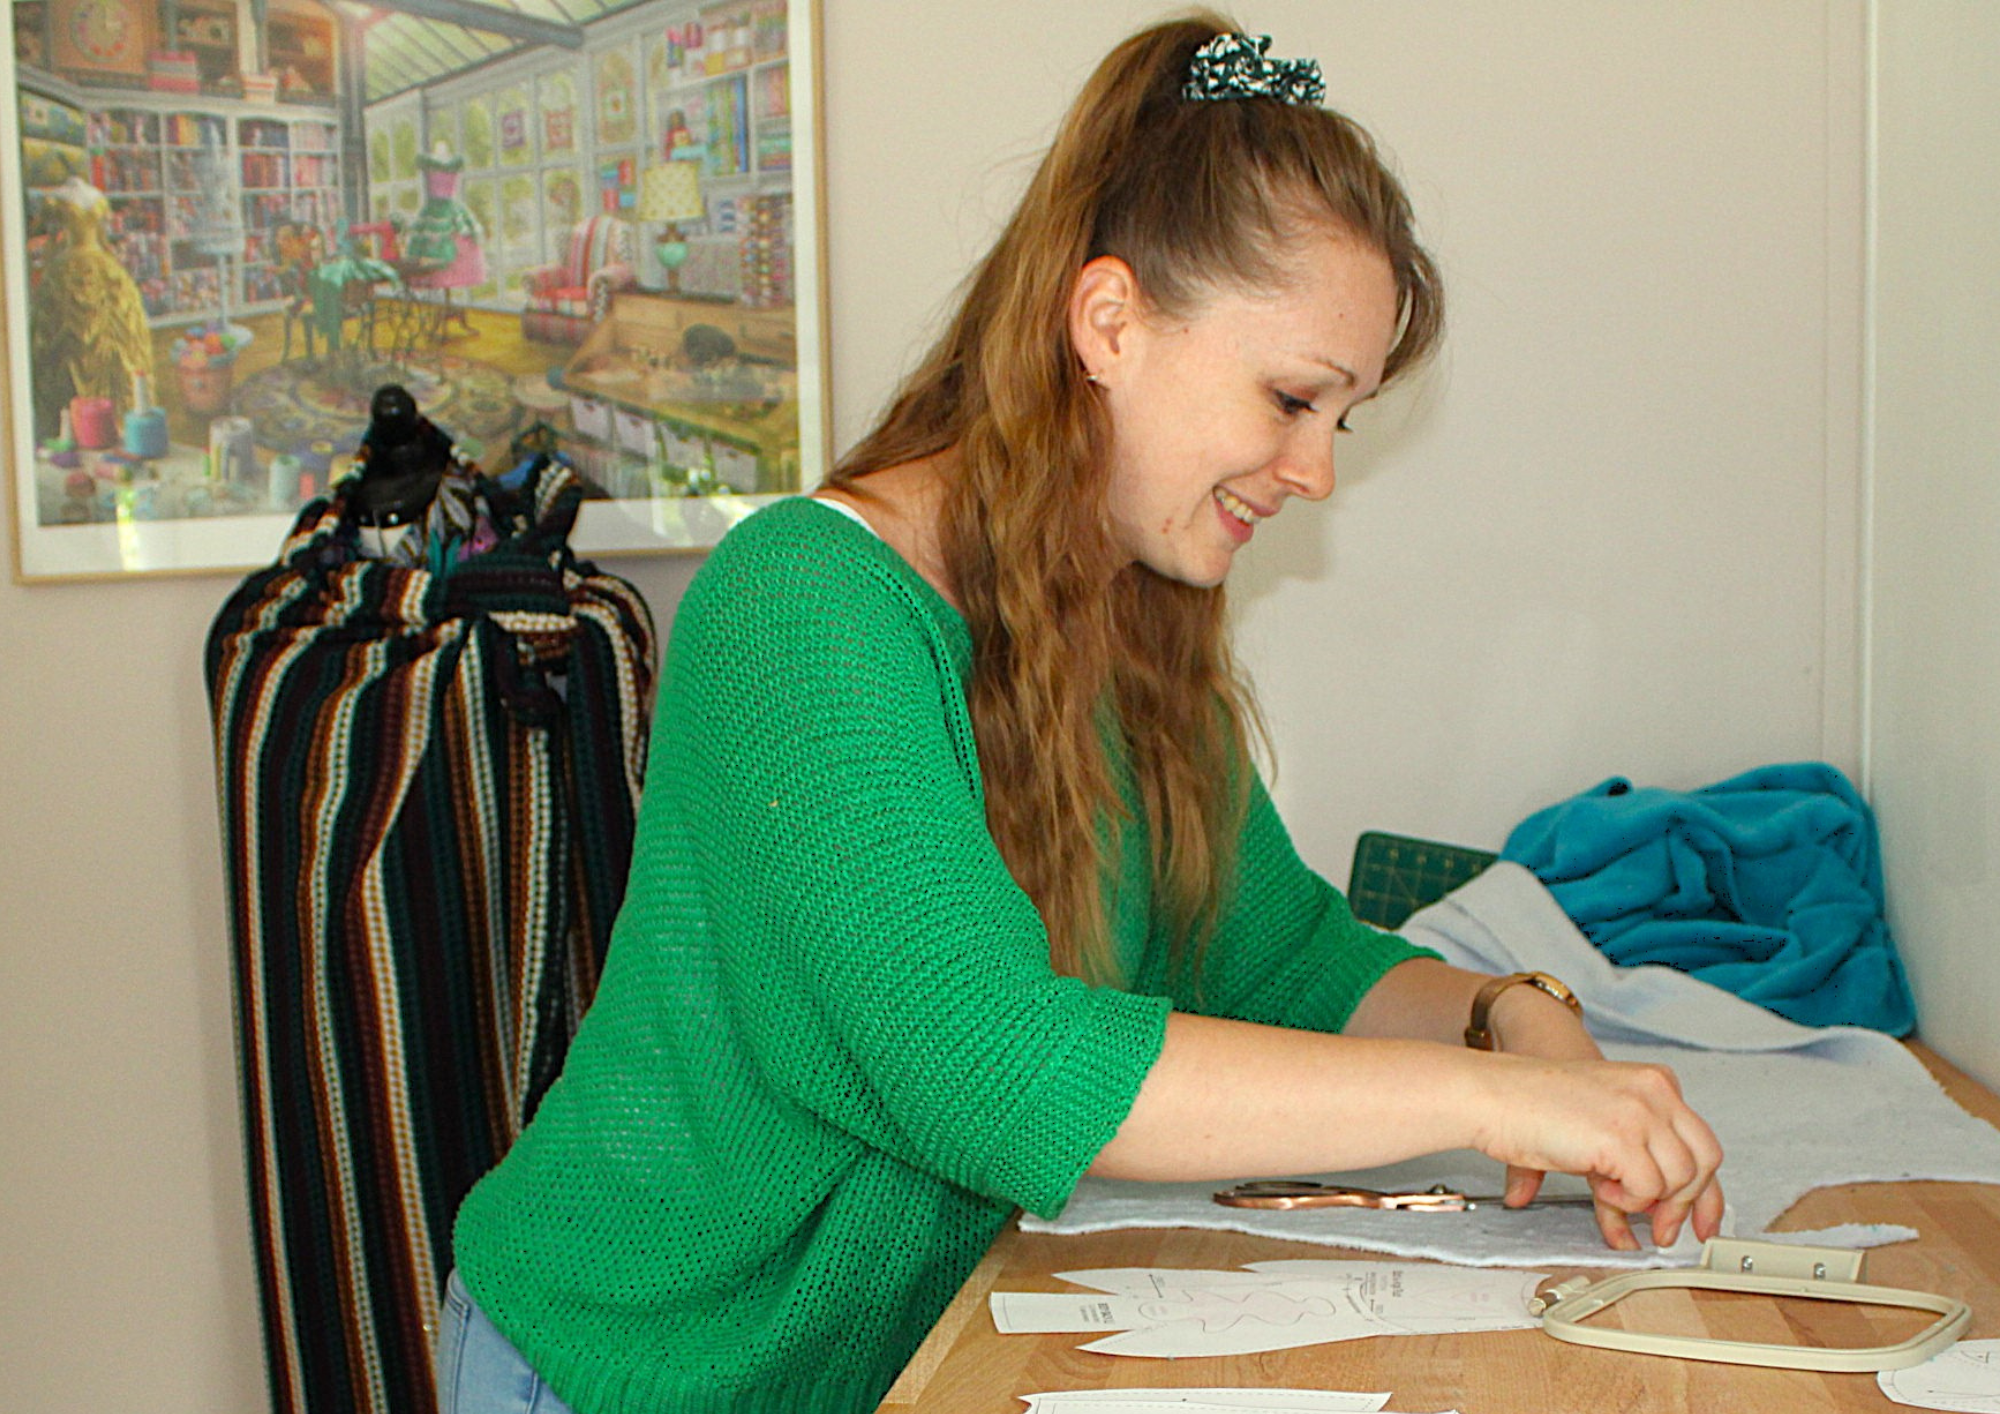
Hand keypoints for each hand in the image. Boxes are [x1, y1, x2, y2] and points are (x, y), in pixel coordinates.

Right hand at [1470, 1046, 1724, 1251]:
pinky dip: (1623, 1200)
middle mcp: (1654, 1092)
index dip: (1707, 1192)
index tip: (1703, 1224)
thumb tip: (1643, 1215)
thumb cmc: (1526, 1105)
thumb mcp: (1595, 1126)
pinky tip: (1596, 1183)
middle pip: (1704, 1162)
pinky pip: (1647, 1190)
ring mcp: (1641, 1112)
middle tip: (1662, 1232)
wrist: (1490, 1095)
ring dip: (1644, 1201)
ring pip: (1678, 1180)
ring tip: (1606, 1191)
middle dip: (1685, 1206)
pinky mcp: (1622, 1137)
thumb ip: (1629, 1164)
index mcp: (1652, 1082)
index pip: (1702, 1142)